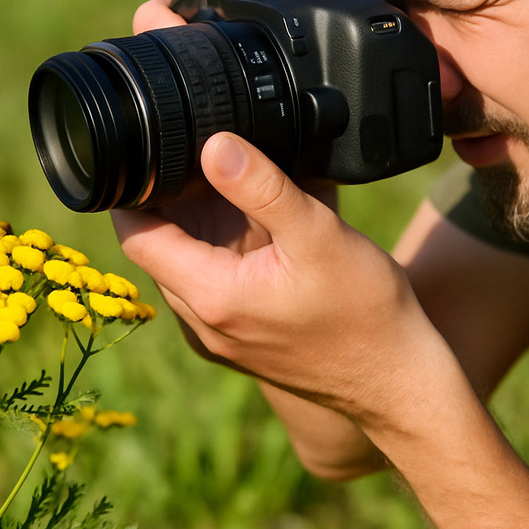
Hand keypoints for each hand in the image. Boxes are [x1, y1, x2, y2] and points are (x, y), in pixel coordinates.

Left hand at [112, 132, 442, 419]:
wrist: (396, 382)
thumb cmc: (364, 312)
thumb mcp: (317, 234)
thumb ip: (263, 187)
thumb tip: (213, 145)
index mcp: (210, 296)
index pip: (136, 235)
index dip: (132, 189)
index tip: (147, 149)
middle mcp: (202, 325)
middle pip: (156, 249)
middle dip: (168, 202)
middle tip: (195, 156)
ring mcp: (218, 339)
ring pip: (183, 267)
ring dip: (195, 228)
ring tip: (226, 188)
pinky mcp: (239, 342)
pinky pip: (209, 287)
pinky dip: (218, 253)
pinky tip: (255, 230)